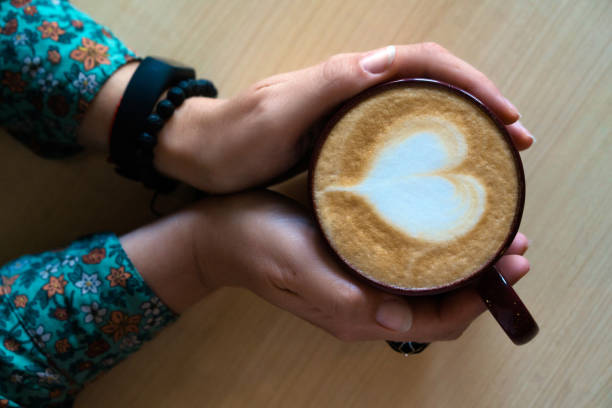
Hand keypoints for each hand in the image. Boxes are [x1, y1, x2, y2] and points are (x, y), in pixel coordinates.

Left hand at [152, 43, 533, 192]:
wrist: (199, 155)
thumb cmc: (231, 139)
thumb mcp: (276, 112)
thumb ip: (326, 84)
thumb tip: (385, 60)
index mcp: (344, 77)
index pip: (422, 62)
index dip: (469, 82)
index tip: (504, 114)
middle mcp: (352, 88)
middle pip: (432, 82)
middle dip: (481, 104)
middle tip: (515, 142)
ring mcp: (348, 114)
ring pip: (420, 108)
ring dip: (462, 126)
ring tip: (494, 157)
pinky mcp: (342, 138)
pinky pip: (397, 134)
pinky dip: (429, 146)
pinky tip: (441, 173)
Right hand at [189, 190, 530, 342]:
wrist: (218, 232)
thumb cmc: (255, 244)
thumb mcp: (297, 265)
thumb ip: (344, 298)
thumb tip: (400, 322)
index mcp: (358, 315)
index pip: (436, 322)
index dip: (479, 300)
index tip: (512, 265)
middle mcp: (366, 305)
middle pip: (440, 304)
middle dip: (483, 280)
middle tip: (513, 245)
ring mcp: (359, 284)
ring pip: (427, 285)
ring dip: (464, 264)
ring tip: (492, 233)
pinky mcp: (353, 262)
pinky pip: (406, 266)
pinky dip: (435, 250)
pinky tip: (443, 223)